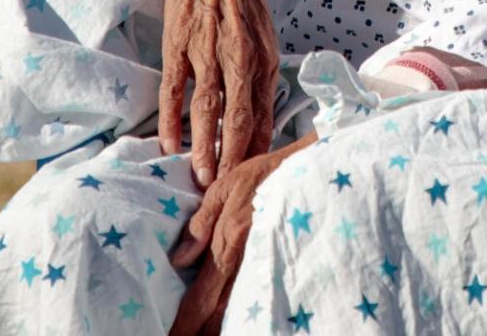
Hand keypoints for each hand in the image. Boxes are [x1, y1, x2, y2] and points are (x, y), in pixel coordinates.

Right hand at [151, 0, 280, 190]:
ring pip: (206, 108)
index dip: (258, 148)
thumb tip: (263, 121)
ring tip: (201, 179)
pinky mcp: (177, 42)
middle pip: (238, 116)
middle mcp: (238, 53)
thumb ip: (263, 75)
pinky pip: (173, 89)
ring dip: (204, 146)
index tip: (255, 179)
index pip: (264, 112)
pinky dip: (171, 120)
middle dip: (233, 157)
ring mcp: (205, 48)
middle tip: (227, 191)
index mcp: (265, 53)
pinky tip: (169, 146)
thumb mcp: (264, 32)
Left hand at [169, 132, 314, 335]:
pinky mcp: (285, 263)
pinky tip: (239, 321)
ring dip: (223, 326)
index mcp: (229, 242)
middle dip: (202, 330)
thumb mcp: (226, 185)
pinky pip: (261, 295)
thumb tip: (179, 259)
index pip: (202, 295)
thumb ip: (201, 222)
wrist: (312, 167)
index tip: (173, 335)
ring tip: (207, 334)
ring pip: (242, 309)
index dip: (186, 321)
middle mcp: (248, 260)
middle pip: (221, 312)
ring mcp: (269, 264)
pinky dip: (248, 312)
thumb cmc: (267, 172)